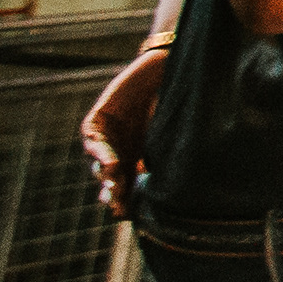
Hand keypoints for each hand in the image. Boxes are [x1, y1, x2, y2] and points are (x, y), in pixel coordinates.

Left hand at [81, 42, 166, 219]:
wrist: (169, 66)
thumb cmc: (180, 100)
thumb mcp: (176, 133)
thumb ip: (173, 156)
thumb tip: (190, 189)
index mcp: (140, 158)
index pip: (130, 186)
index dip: (129, 201)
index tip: (133, 215)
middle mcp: (121, 150)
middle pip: (110, 180)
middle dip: (113, 194)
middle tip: (118, 206)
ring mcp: (107, 136)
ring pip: (99, 164)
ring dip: (107, 177)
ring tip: (114, 188)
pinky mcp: (97, 120)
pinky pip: (92, 140)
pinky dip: (101, 153)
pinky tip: (112, 163)